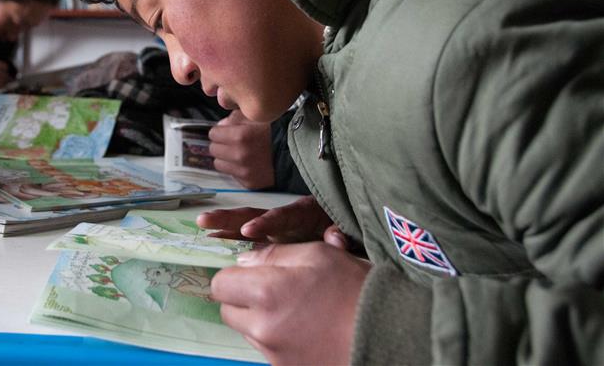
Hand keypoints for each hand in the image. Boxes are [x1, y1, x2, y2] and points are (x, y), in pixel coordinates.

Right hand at [196, 196, 334, 242]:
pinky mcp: (269, 235)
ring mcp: (273, 226)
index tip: (249, 230)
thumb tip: (336, 238)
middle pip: (254, 214)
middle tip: (206, 220)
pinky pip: (245, 235)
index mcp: (303, 213)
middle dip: (230, 217)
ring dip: (223, 224)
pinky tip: (210, 239)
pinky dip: (228, 235)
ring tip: (201, 223)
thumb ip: (341, 234)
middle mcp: (282, 217)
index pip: (282, 216)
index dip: (266, 222)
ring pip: (244, 222)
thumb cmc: (343, 228)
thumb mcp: (346, 229)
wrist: (344, 225)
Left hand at [208, 110, 274, 188]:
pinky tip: (248, 164)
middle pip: (213, 150)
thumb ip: (234, 118)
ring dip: (226, 159)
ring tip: (238, 154)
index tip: (226, 132)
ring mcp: (243, 171)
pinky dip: (236, 170)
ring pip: (219, 164)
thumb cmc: (277, 134)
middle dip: (220, 145)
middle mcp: (239, 155)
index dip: (220, 132)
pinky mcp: (248, 183)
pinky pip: (232, 175)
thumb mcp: (256, 117)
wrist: (296, 155)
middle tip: (232, 143)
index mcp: (240, 136)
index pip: (213, 134)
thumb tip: (221, 126)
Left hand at [211, 241, 370, 364]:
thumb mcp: (317, 254)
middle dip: (243, 299)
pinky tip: (306, 331)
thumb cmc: (355, 289)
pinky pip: (268, 351)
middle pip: (228, 311)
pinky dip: (279, 340)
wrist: (391, 334)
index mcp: (266, 292)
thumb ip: (273, 255)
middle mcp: (263, 328)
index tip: (252, 273)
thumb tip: (244, 261)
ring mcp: (274, 355)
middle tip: (274, 291)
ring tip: (297, 311)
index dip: (234, 276)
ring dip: (260, 320)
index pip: (220, 285)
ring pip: (248, 332)